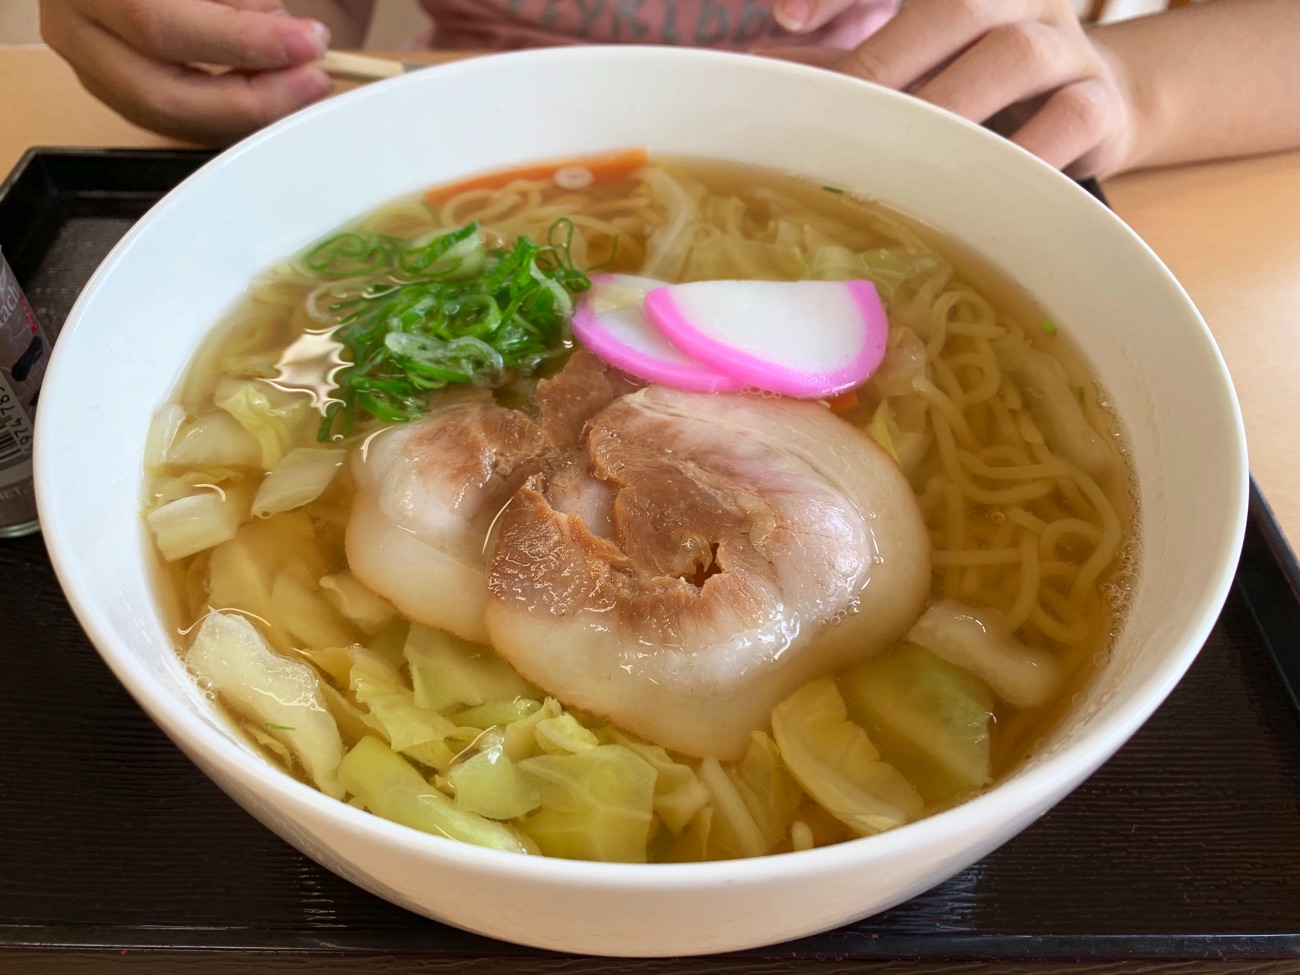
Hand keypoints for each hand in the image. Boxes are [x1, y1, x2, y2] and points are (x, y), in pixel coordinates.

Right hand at [41, 0, 333, 144]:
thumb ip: (247, 0)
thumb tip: (295, 40)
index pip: (159, 25)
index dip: (240, 41)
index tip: (307, 43)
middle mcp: (73, 25)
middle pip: (162, 93)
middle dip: (251, 97)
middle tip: (314, 79)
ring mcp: (88, 66)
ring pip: (170, 119)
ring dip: (246, 112)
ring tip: (300, 84)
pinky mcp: (113, 91)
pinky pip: (177, 124)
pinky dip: (230, 117)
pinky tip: (273, 97)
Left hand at [772, 0, 1136, 178]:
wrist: (1097, 108)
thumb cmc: (980, 86)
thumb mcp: (918, 64)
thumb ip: (850, 66)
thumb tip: (758, 73)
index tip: (789, 20)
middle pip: (959, 5)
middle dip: (888, 61)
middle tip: (837, 114)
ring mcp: (1067, 46)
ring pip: (1016, 56)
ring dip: (952, 107)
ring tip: (903, 154)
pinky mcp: (1101, 104)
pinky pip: (1069, 121)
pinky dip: (1023, 154)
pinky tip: (982, 183)